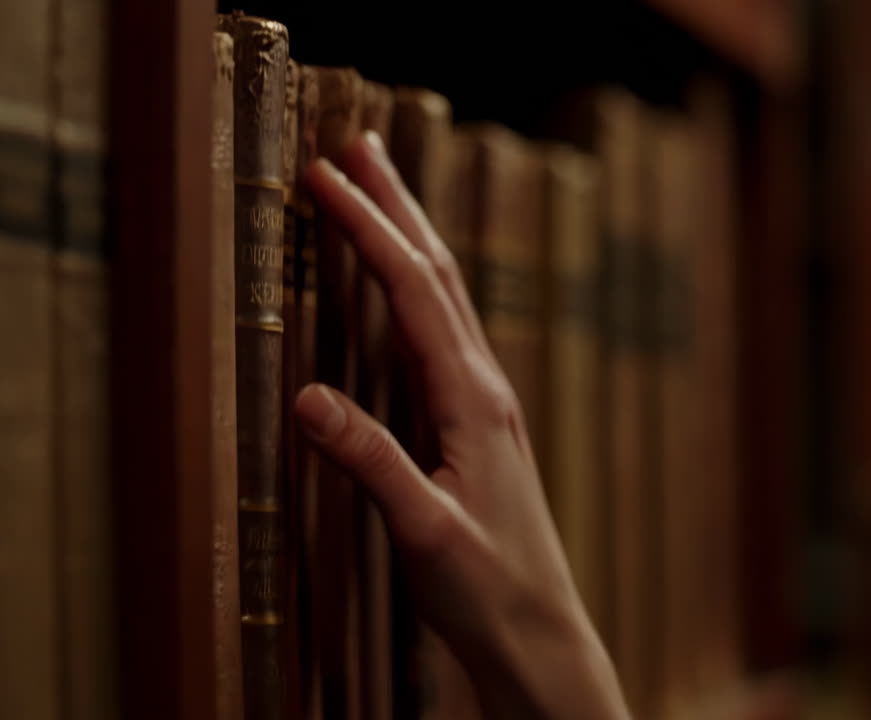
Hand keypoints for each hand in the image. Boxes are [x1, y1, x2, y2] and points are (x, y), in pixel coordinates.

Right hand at [295, 130, 628, 719]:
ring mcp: (486, 402)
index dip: (368, 228)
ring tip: (381, 191)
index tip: (324, 176)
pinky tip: (407, 292)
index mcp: (472, 399)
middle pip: (440, 273)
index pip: (413, 291)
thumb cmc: (486, 587)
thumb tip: (306, 396)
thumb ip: (370, 462)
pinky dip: (419, 288)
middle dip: (398, 205)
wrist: (538, 628)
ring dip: (412, 237)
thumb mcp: (422, 530)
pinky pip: (446, 333)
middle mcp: (485, 387)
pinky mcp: (479, 424)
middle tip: (360, 145)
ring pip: (448, 298)